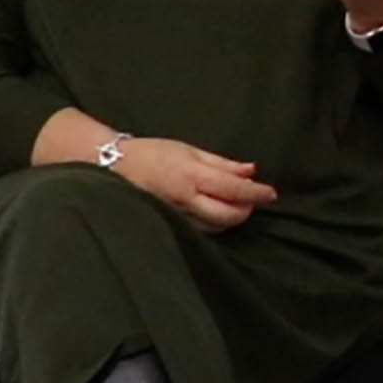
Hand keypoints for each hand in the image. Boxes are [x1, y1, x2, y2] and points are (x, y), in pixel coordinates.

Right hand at [112, 138, 277, 233]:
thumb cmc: (152, 153)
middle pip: (227, 214)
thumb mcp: (189, 150)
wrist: (111, 166)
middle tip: (254, 200)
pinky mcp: (167, 225)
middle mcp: (184, 200)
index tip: (271, 194)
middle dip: (245, 210)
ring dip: (231, 219)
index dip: (256, 193)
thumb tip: (251, 170)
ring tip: (237, 206)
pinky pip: (198, 231)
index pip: (233, 189)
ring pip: (214, 227)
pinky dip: (213, 225)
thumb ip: (221, 163)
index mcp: (191, 176)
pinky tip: (217, 215)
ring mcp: (175, 216)